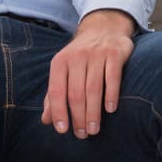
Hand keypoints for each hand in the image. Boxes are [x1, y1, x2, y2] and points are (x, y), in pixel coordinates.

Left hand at [41, 9, 135, 138]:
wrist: (103, 27)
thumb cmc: (80, 56)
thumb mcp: (63, 70)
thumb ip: (54, 94)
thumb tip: (46, 120)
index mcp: (60, 62)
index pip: (57, 90)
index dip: (59, 112)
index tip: (62, 130)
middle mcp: (77, 56)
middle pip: (76, 93)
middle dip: (78, 117)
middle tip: (83, 134)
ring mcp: (97, 54)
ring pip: (93, 88)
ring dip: (93, 112)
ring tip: (94, 129)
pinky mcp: (115, 53)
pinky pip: (113, 77)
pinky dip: (111, 95)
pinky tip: (110, 110)